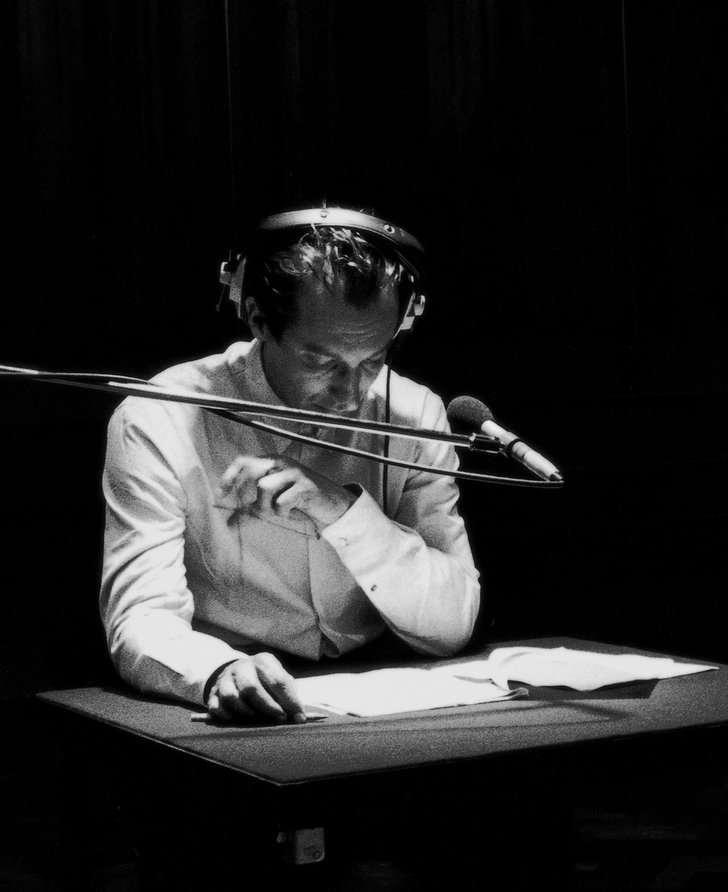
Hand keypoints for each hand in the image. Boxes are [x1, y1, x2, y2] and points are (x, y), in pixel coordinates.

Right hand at [206, 653, 305, 723]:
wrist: (237, 673)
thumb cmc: (265, 681)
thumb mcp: (279, 679)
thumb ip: (289, 695)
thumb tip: (299, 717)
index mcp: (263, 661)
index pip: (277, 680)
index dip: (289, 701)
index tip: (298, 717)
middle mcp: (243, 667)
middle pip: (251, 688)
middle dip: (268, 707)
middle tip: (279, 719)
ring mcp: (225, 679)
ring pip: (231, 697)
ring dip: (246, 713)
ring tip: (257, 721)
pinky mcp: (213, 693)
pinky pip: (217, 707)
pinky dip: (228, 717)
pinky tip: (238, 721)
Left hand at [218, 454, 355, 528]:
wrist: (332, 504)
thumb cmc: (299, 500)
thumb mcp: (272, 503)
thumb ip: (251, 510)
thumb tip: (228, 523)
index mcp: (271, 462)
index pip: (243, 462)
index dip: (229, 477)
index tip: (221, 494)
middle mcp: (282, 463)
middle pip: (251, 473)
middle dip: (248, 496)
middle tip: (253, 510)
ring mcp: (295, 472)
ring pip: (265, 486)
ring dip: (266, 506)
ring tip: (276, 511)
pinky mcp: (306, 486)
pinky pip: (282, 501)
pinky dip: (282, 511)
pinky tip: (290, 512)